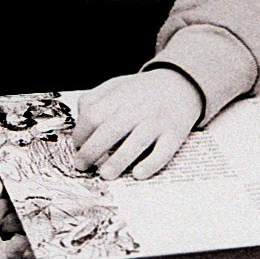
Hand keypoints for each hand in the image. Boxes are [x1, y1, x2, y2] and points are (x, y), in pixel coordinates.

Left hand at [71, 69, 201, 180]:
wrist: (182, 84)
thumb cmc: (143, 90)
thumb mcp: (117, 85)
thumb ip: (94, 99)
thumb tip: (79, 124)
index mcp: (121, 96)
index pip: (93, 115)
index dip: (81, 133)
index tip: (77, 146)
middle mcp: (139, 108)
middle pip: (110, 130)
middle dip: (91, 151)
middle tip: (82, 165)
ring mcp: (157, 122)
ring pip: (136, 143)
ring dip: (118, 161)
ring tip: (105, 175)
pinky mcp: (175, 134)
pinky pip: (163, 151)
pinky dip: (151, 164)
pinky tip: (138, 174)